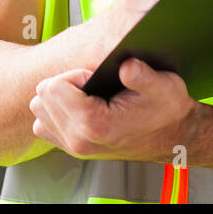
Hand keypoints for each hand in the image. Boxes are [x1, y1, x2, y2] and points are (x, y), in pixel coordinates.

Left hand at [30, 58, 199, 163]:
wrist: (173, 136)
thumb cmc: (166, 110)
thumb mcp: (164, 86)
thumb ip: (142, 76)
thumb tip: (126, 66)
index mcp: (95, 125)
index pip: (54, 87)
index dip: (75, 74)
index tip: (95, 76)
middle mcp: (79, 140)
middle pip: (43, 97)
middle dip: (64, 83)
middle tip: (92, 85)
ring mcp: (73, 147)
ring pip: (40, 109)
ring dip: (58, 96)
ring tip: (86, 95)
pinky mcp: (70, 148)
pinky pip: (43, 123)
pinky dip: (56, 110)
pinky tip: (79, 106)